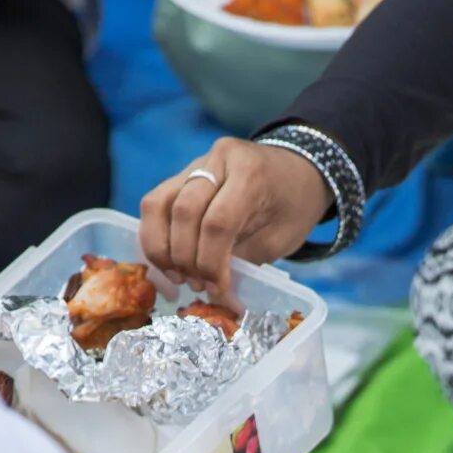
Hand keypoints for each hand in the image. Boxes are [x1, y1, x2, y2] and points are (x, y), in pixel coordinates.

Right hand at [140, 138, 335, 295]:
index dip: (211, 262)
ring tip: (177, 276)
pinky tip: (169, 260)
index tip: (217, 288)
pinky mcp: (181, 174)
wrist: (296, 171)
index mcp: (250, 173)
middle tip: (196, 285)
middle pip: (183, 211)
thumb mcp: (279, 238)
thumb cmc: (293, 206)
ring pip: (157, 204)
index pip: (217, 222)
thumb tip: (211, 293)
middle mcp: (217, 160)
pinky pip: (155, 204)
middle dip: (185, 258)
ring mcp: (195, 164)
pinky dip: (155, 235)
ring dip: (160, 248)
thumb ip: (244, 260)